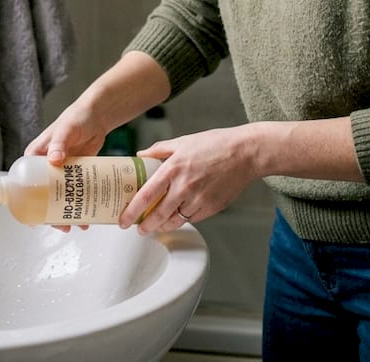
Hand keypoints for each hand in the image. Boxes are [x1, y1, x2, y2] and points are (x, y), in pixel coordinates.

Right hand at [24, 103, 110, 232]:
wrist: (98, 116)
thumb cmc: (76, 118)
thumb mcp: (65, 130)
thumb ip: (58, 143)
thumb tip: (54, 159)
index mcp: (35, 157)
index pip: (23, 183)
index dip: (25, 203)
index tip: (32, 219)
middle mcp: (46, 167)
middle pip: (43, 196)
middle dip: (51, 214)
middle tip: (61, 225)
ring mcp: (62, 172)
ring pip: (60, 198)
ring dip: (67, 213)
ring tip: (79, 224)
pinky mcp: (76, 175)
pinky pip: (75, 193)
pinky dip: (80, 204)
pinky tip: (89, 215)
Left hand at [120, 125, 259, 234]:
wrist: (246, 153)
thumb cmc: (216, 144)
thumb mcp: (183, 141)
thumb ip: (159, 150)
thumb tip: (141, 155)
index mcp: (173, 168)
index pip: (146, 196)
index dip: (131, 211)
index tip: (123, 220)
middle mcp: (184, 186)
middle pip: (157, 215)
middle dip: (145, 226)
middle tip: (139, 228)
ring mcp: (198, 199)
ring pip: (174, 221)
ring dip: (162, 226)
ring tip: (155, 226)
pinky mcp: (211, 207)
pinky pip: (192, 219)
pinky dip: (182, 220)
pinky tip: (177, 216)